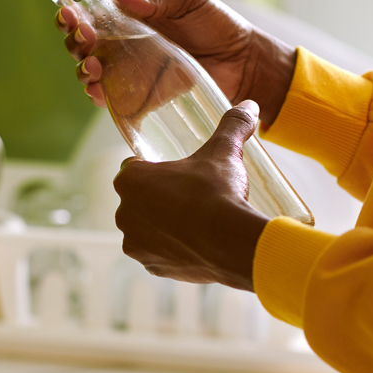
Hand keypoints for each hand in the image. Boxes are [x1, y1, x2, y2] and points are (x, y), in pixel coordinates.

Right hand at [56, 0, 296, 122]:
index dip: (73, 14)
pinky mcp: (139, 98)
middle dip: (74, 41)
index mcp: (128, 18)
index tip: (72, 13)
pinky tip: (99, 90)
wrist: (242, 62)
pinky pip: (110, 100)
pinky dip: (98, 96)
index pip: (89, 15)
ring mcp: (128, 73)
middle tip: (86, 36)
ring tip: (94, 66)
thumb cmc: (217, 24)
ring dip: (83, 69)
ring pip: (89, 73)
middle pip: (81, 45)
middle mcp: (121, 46)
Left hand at [113, 101, 269, 290]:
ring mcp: (135, 243)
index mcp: (130, 180)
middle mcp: (123, 213)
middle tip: (190, 196)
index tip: (175, 173)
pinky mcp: (151, 267)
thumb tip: (249, 105)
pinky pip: (158, 254)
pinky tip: (195, 244)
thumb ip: (232, 125)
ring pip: (147, 229)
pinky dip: (172, 250)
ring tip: (195, 222)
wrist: (231, 243)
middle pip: (139, 200)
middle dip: (158, 199)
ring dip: (163, 226)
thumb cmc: (218, 192)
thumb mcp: (224, 152)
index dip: (154, 169)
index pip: (134, 168)